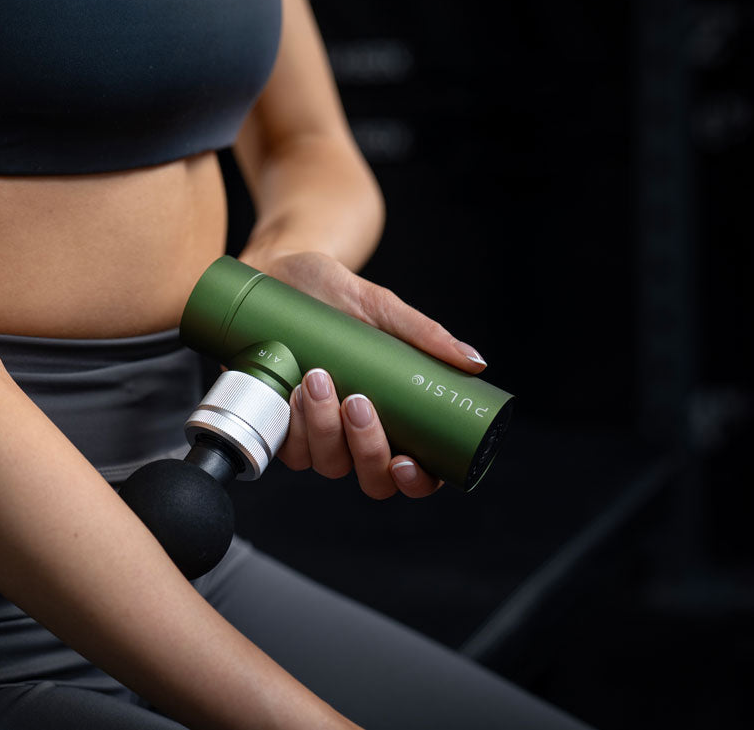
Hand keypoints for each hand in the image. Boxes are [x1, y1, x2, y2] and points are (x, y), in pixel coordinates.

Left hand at [238, 251, 487, 498]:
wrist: (278, 272)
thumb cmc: (332, 293)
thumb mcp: (380, 307)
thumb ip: (425, 334)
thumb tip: (475, 361)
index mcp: (395, 419)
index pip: (416, 474)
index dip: (415, 482)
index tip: (405, 460)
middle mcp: (357, 436)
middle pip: (371, 478)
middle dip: (366, 446)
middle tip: (358, 400)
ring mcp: (318, 436)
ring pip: (328, 463)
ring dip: (324, 429)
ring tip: (317, 378)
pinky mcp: (281, 426)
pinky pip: (288, 449)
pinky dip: (291, 425)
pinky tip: (290, 392)